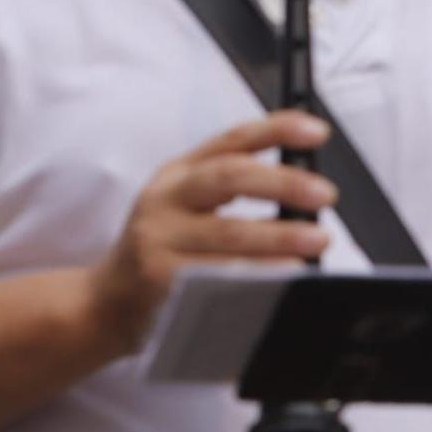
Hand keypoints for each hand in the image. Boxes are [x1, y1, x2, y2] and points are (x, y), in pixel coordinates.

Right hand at [90, 111, 335, 352]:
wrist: (107, 301)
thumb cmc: (160, 252)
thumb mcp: (184, 207)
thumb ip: (231, 190)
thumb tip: (305, 192)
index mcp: (177, 175)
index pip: (230, 140)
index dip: (275, 130)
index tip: (317, 132)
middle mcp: (164, 200)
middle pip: (228, 177)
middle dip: (283, 183)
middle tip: (324, 196)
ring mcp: (158, 240)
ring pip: (227, 232)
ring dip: (280, 236)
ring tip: (315, 241)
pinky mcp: (160, 280)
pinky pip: (217, 275)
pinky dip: (255, 275)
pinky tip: (281, 278)